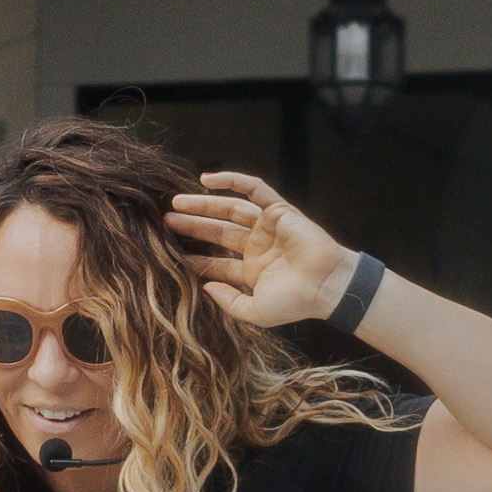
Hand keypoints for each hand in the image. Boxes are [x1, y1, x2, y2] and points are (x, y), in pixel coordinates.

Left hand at [172, 171, 358, 332]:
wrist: (326, 285)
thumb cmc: (295, 302)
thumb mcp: (255, 311)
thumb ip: (229, 302)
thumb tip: (205, 288)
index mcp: (252, 271)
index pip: (216, 263)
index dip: (193, 259)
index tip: (166, 255)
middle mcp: (258, 247)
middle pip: (217, 232)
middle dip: (192, 226)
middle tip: (165, 222)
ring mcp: (267, 227)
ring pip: (229, 209)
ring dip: (203, 204)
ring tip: (176, 203)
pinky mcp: (278, 209)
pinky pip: (252, 188)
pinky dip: (231, 180)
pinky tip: (205, 179)